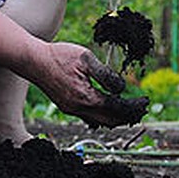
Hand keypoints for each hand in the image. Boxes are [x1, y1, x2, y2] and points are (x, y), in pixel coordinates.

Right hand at [33, 42, 148, 127]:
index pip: (118, 108)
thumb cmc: (59, 56)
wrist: (33, 60)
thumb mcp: (87, 59)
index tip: (145, 102)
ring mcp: (72, 110)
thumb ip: (106, 75)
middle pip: (111, 120)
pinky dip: (103, 116)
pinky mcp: (67, 107)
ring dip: (116, 118)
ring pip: (100, 122)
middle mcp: (79, 109)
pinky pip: (90, 118)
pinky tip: (108, 108)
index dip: (134, 107)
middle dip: (129, 116)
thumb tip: (121, 88)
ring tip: (129, 110)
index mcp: (86, 97)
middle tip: (141, 108)